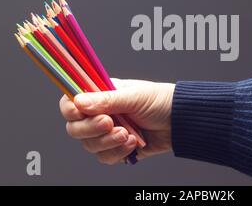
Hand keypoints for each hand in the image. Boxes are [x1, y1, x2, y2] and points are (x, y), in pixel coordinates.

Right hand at [59, 78, 174, 164]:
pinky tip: (134, 142)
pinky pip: (105, 157)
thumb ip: (106, 100)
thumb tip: (78, 102)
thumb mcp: (134, 96)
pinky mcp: (117, 149)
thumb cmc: (159, 101)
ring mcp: (107, 133)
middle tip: (110, 123)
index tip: (81, 113)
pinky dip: (118, 152)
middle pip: (74, 128)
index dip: (71, 109)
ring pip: (89, 145)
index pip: (71, 102)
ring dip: (107, 142)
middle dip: (90, 129)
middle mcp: (100, 113)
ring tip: (128, 133)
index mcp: (100, 94)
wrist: (180, 122)